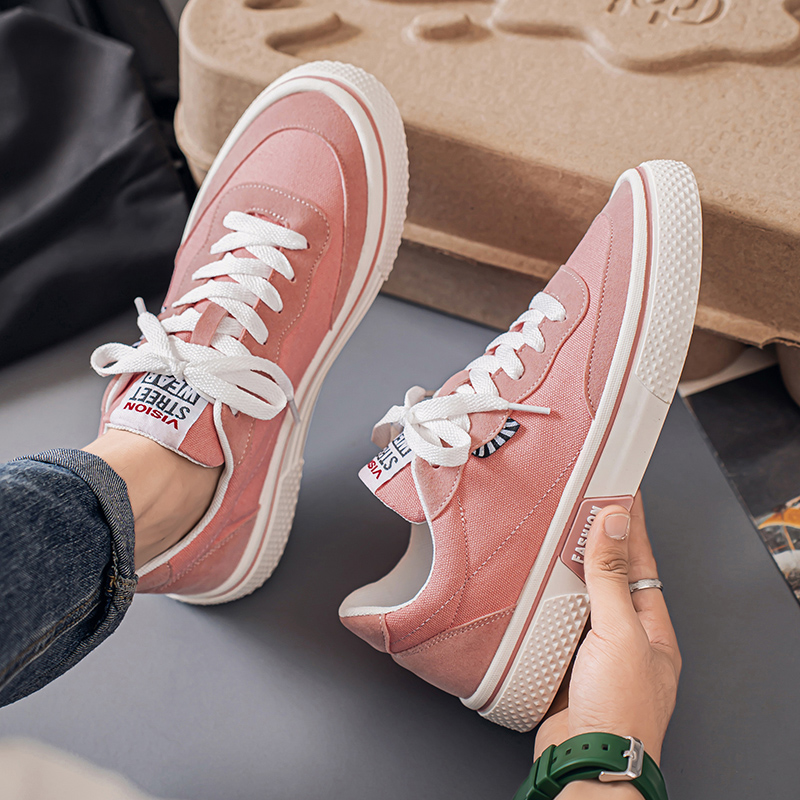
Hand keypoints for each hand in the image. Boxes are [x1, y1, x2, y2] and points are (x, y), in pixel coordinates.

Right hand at [534, 493, 680, 769]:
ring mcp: (593, 652)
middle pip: (608, 577)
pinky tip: (529, 584)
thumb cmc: (620, 710)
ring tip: (552, 533)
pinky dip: (541, 600)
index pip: (640, 562)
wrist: (587, 762)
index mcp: (650, 629)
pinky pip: (553, 621)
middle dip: (595, 542)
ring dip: (564, 569)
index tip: (620, 489)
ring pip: (578, 598)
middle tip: (580, 503)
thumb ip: (611, 577)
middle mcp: (624, 638)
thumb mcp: (619, 633)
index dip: (630, 524)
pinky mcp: (564, 663)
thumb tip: (614, 523)